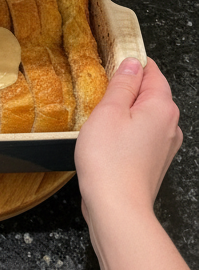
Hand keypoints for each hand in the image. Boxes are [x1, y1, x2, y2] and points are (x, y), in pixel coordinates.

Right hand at [74, 57, 198, 269]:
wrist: (117, 207)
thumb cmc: (108, 160)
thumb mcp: (108, 112)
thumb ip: (122, 84)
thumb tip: (132, 62)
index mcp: (161, 105)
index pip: (151, 72)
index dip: (131, 66)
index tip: (110, 68)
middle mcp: (170, 123)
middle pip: (151, 96)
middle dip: (128, 94)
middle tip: (99, 99)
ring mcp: (166, 146)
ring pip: (146, 120)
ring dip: (126, 118)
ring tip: (101, 126)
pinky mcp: (155, 164)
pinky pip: (143, 140)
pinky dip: (128, 138)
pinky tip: (109, 147)